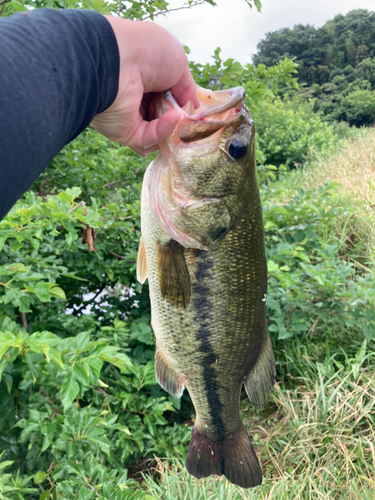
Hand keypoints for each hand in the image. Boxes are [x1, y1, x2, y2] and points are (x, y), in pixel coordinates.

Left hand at [91, 17, 198, 155]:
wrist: (115, 60)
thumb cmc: (146, 51)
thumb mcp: (177, 61)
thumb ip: (186, 87)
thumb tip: (192, 107)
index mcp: (144, 77)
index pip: (166, 96)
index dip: (180, 102)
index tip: (192, 106)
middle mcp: (135, 97)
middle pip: (162, 116)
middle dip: (178, 118)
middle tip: (191, 116)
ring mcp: (129, 117)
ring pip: (157, 132)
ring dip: (173, 126)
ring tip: (183, 118)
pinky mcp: (125, 132)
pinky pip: (149, 137)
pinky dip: (164, 130)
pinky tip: (173, 119)